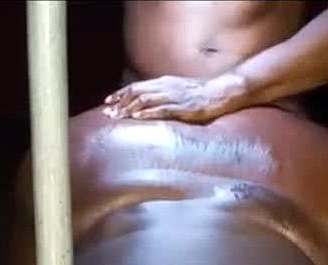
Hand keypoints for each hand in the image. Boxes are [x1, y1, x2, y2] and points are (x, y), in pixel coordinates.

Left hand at [103, 73, 249, 122]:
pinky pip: (161, 110)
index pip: (136, 86)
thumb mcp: (177, 89)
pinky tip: (137, 118)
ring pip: (146, 100)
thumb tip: (146, 103)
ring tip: (117, 116)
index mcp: (163, 82)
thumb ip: (162, 94)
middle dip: (120, 103)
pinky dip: (147, 113)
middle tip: (107, 113)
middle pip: (137, 92)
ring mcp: (174, 97)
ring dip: (129, 109)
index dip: (120, 93)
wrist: (220, 93)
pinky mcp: (182, 108)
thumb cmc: (199, 94)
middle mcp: (166, 87)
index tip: (108, 101)